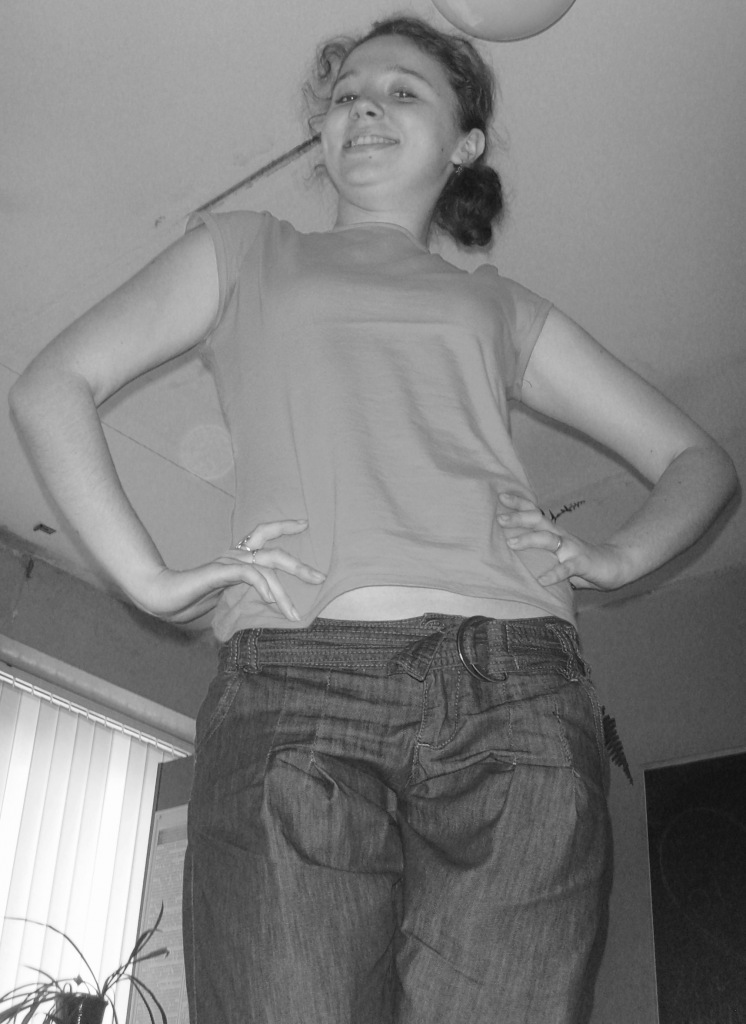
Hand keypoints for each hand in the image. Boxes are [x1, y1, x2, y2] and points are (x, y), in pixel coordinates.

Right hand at [132, 519, 324, 622]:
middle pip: (273, 552)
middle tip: (320, 577)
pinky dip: (262, 586)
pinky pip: (247, 575)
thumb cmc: (190, 599)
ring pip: (265, 568)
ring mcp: (227, 562)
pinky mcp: (218, 572)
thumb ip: (244, 596)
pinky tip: (270, 600)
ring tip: (293, 614)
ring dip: (282, 593)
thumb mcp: (225, 599)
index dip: (283, 527)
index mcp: (237, 557)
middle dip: (299, 565)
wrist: (160, 597)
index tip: (304, 523)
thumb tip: (267, 605)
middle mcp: (235, 555)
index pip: (263, 535)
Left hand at [497, 493, 629, 591]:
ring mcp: (572, 549)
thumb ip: (539, 552)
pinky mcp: (582, 564)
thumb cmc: (579, 561)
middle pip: (538, 521)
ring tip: (511, 543)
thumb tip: (512, 552)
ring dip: (530, 540)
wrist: (614, 565)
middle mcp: (561, 537)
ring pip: (549, 540)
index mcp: (554, 532)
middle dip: (519, 518)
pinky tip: (542, 580)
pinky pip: (567, 569)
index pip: (535, 514)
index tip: (501, 496)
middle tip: (500, 519)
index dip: (520, 504)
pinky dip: (554, 574)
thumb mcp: (557, 553)